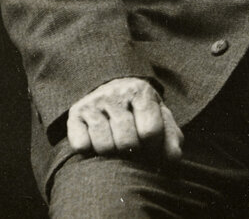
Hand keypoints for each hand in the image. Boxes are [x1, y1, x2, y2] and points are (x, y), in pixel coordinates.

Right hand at [65, 77, 182, 160]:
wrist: (112, 89)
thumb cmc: (141, 111)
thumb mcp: (160, 117)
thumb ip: (170, 137)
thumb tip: (173, 159)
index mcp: (141, 91)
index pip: (150, 131)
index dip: (154, 148)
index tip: (152, 149)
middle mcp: (116, 93)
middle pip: (127, 142)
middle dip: (133, 152)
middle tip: (133, 149)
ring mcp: (93, 102)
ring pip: (104, 146)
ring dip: (112, 154)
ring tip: (117, 146)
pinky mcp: (74, 113)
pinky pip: (82, 146)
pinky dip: (90, 151)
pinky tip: (98, 142)